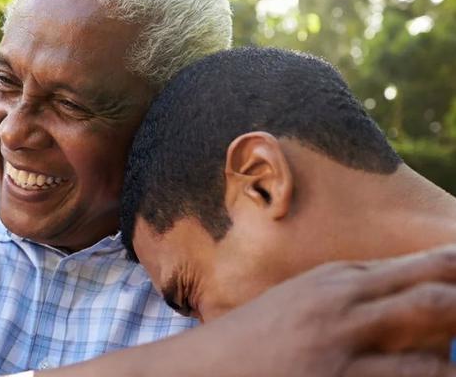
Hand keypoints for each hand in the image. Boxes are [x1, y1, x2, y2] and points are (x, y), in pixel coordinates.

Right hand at [184, 244, 455, 376]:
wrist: (200, 371)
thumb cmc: (253, 340)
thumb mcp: (302, 301)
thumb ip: (355, 295)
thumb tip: (411, 302)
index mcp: (338, 279)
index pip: (429, 265)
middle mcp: (344, 307)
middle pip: (438, 300)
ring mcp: (340, 350)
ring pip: (434, 359)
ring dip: (446, 364)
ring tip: (446, 364)